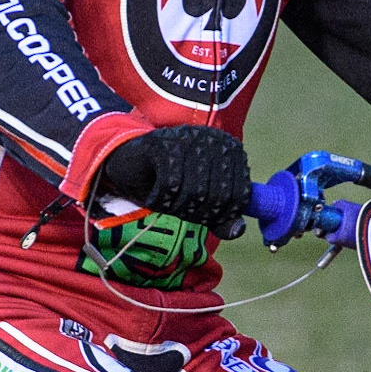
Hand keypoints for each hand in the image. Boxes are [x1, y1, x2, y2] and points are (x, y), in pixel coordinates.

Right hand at [100, 125, 250, 234]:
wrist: (130, 163)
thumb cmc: (170, 181)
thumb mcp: (199, 202)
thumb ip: (221, 216)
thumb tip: (236, 232)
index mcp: (231, 151)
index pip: (240, 195)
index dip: (222, 217)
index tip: (202, 219)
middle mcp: (214, 140)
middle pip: (218, 196)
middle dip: (197, 215)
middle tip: (179, 212)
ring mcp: (188, 139)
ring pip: (195, 192)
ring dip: (178, 209)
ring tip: (167, 204)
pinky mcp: (163, 144)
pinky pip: (170, 185)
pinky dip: (161, 201)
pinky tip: (154, 198)